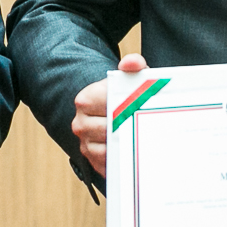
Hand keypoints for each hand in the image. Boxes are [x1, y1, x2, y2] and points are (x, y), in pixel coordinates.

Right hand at [71, 53, 146, 174]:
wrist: (120, 114)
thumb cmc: (127, 96)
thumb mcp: (133, 78)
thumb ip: (134, 65)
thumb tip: (131, 63)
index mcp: (85, 99)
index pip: (105, 105)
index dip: (126, 107)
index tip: (142, 107)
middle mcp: (80, 122)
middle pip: (107, 129)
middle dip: (127, 128)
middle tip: (146, 126)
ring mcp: (84, 143)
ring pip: (107, 149)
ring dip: (125, 145)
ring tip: (142, 139)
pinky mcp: (93, 160)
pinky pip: (108, 164)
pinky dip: (122, 160)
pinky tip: (136, 153)